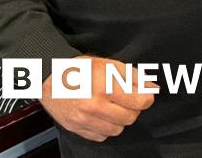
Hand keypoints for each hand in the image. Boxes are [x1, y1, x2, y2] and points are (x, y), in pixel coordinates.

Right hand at [40, 56, 155, 141]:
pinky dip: (105, 128)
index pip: (140, 102)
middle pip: (130, 118)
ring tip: (112, 107)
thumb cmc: (81, 69)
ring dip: (119, 119)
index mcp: (106, 88)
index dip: (146, 98)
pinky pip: (101, 136)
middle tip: (126, 100)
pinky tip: (101, 115)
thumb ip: (133, 77)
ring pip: (117, 129)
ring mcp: (84, 120)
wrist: (49, 78)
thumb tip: (152, 88)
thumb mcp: (110, 65)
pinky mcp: (76, 128)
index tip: (144, 95)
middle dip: (133, 109)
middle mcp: (95, 106)